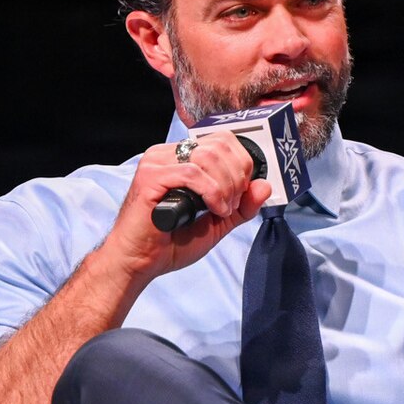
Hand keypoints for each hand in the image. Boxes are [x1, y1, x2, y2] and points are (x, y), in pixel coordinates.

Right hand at [101, 131, 272, 282]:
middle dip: (237, 176)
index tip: (240, 195)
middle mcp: (168, 154)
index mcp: (182, 158)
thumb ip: (241, 205)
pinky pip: (191, 172)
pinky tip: (212, 210)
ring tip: (221, 210)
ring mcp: (157, 162)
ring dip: (225, 186)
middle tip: (232, 204)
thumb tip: (265, 185)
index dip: (242, 166)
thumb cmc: (169, 243)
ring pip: (208, 156)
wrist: (139, 262)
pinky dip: (211, 192)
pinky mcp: (150, 176)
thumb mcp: (217, 223)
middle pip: (220, 144)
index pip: (223, 141)